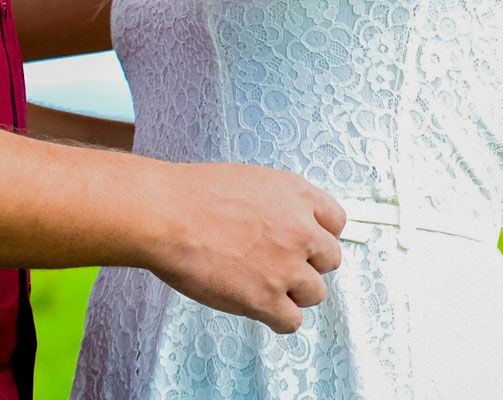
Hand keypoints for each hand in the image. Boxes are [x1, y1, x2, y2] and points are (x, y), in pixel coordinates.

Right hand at [146, 161, 345, 334]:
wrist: (166, 215)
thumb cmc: (193, 194)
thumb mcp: (250, 181)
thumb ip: (279, 203)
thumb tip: (288, 224)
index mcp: (297, 195)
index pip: (336, 221)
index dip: (319, 233)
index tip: (305, 242)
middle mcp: (301, 230)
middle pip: (330, 259)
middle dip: (307, 263)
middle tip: (279, 263)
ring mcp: (287, 267)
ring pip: (315, 293)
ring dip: (293, 292)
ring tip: (262, 284)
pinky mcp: (267, 299)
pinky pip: (292, 321)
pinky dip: (277, 318)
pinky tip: (257, 305)